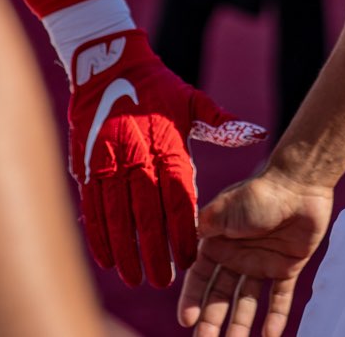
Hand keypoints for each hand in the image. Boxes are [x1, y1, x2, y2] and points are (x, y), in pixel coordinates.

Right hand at [67, 31, 264, 286]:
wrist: (110, 64)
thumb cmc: (158, 88)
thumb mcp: (192, 100)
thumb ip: (222, 124)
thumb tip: (257, 133)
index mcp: (167, 143)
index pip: (177, 197)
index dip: (182, 229)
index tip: (189, 256)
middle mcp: (137, 156)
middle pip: (146, 214)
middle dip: (154, 250)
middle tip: (163, 279)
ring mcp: (108, 161)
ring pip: (117, 216)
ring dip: (125, 250)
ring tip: (136, 277)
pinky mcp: (87, 164)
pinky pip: (92, 206)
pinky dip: (98, 234)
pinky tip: (107, 257)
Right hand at [177, 169, 334, 336]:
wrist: (300, 182)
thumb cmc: (259, 191)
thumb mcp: (224, 209)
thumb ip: (203, 230)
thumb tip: (183, 245)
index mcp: (219, 240)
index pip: (200, 276)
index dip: (192, 299)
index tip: (186, 321)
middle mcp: (238, 255)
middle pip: (221, 295)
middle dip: (212, 321)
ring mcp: (263, 262)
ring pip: (247, 302)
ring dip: (241, 326)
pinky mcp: (288, 266)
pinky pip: (280, 298)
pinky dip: (276, 318)